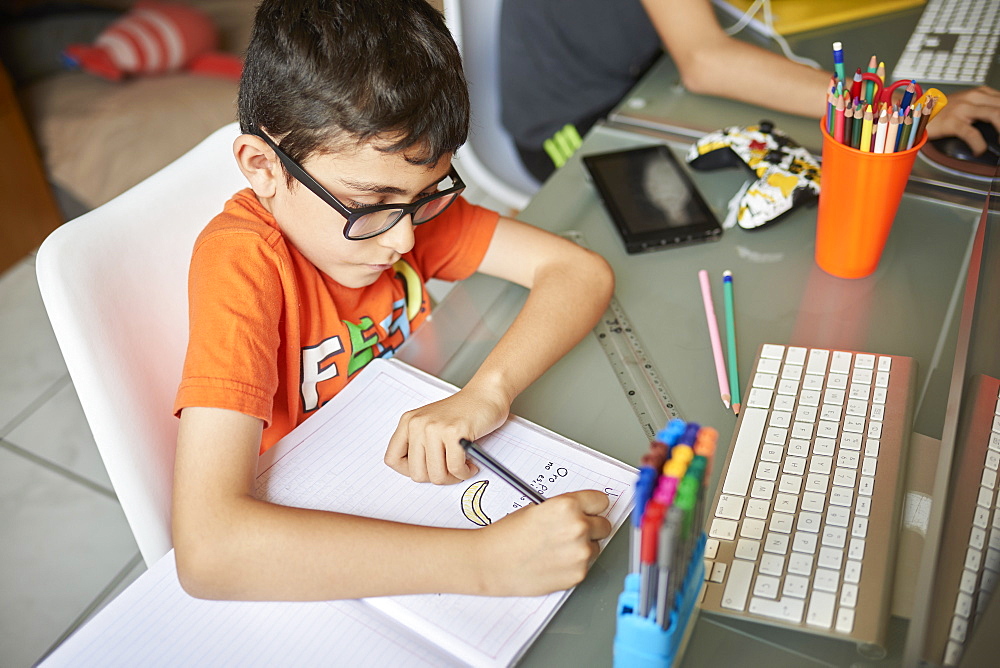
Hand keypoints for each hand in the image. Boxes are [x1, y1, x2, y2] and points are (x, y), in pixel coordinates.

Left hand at [384, 385, 509, 483]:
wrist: (486, 394)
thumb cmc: (462, 413)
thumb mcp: (431, 425)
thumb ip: (419, 446)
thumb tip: (418, 475)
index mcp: (408, 422)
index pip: (392, 460)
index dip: (410, 471)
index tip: (427, 468)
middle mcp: (417, 424)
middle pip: (416, 473)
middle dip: (437, 478)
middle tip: (450, 471)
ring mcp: (435, 428)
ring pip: (436, 475)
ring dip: (453, 478)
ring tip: (461, 466)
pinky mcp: (454, 432)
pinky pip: (455, 469)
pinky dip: (465, 473)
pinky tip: (470, 464)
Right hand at [475, 490, 611, 596]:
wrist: (491, 563)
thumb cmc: (507, 535)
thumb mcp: (537, 508)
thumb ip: (565, 509)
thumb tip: (584, 512)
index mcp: (567, 506)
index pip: (601, 501)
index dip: (592, 506)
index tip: (589, 510)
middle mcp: (578, 528)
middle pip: (604, 525)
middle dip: (590, 527)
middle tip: (569, 532)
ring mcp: (580, 553)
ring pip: (596, 546)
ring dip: (582, 546)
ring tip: (556, 548)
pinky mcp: (578, 574)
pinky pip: (586, 564)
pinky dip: (574, 564)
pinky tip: (553, 561)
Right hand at [925, 86, 999, 153]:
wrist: (912, 115)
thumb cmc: (938, 113)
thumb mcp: (964, 105)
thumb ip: (982, 108)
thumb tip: (996, 118)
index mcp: (978, 93)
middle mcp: (972, 97)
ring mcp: (962, 108)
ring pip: (995, 115)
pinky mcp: (951, 122)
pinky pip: (972, 133)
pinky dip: (979, 144)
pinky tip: (979, 150)